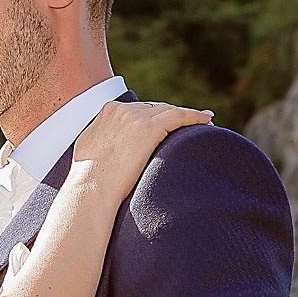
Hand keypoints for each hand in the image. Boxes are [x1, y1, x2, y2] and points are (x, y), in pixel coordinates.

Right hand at [70, 100, 211, 191]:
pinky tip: (208, 120)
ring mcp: (136, 116)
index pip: (138, 110)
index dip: (154, 118)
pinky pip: (179, 116)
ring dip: (186, 116)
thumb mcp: (90, 151)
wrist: (91, 188)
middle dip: (170, 117)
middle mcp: (122, 109)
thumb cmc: (89, 180)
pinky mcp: (149, 128)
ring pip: (168, 110)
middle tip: (185, 126)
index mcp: (108, 112)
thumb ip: (102, 142)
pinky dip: (195, 116)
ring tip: (203, 122)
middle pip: (154, 108)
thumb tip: (109, 151)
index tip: (165, 127)